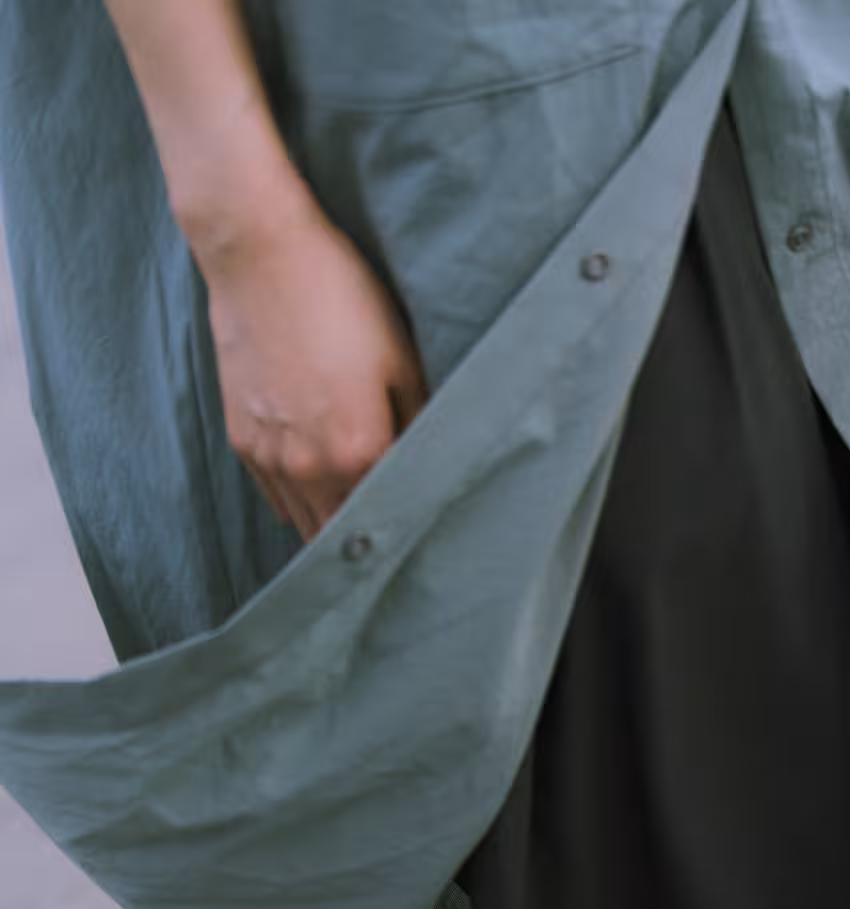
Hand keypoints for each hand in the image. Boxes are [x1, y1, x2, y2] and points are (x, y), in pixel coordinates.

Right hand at [196, 181, 428, 542]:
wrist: (258, 252)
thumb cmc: (341, 296)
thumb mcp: (402, 358)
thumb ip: (422, 424)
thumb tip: (440, 467)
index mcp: (359, 451)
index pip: (392, 517)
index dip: (411, 531)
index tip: (427, 540)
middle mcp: (311, 467)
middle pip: (345, 536)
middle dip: (370, 544)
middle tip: (396, 548)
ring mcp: (271, 457)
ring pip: (306, 526)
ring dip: (332, 533)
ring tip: (359, 536)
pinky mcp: (242, 441)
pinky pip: (276, 500)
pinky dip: (300, 507)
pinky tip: (322, 500)